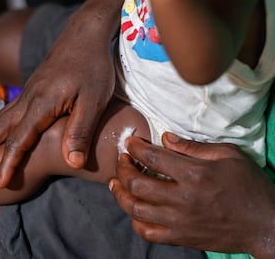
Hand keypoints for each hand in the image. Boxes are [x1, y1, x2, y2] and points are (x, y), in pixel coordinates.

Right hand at [0, 19, 115, 186]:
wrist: (84, 34)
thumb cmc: (92, 67)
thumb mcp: (94, 101)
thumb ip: (80, 131)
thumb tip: (73, 163)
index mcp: (41, 104)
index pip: (20, 140)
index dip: (9, 163)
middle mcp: (27, 99)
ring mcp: (27, 93)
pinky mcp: (31, 89)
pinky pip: (7, 111)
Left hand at [109, 132, 274, 257]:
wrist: (265, 225)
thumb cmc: (249, 186)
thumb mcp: (228, 155)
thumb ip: (193, 146)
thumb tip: (165, 137)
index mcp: (195, 175)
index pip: (152, 158)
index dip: (135, 147)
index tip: (129, 141)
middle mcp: (183, 199)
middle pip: (137, 184)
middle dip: (123, 168)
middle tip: (122, 160)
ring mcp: (180, 222)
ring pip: (136, 209)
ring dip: (120, 194)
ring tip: (116, 182)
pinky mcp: (181, 238)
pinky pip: (147, 233)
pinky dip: (134, 220)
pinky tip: (132, 208)